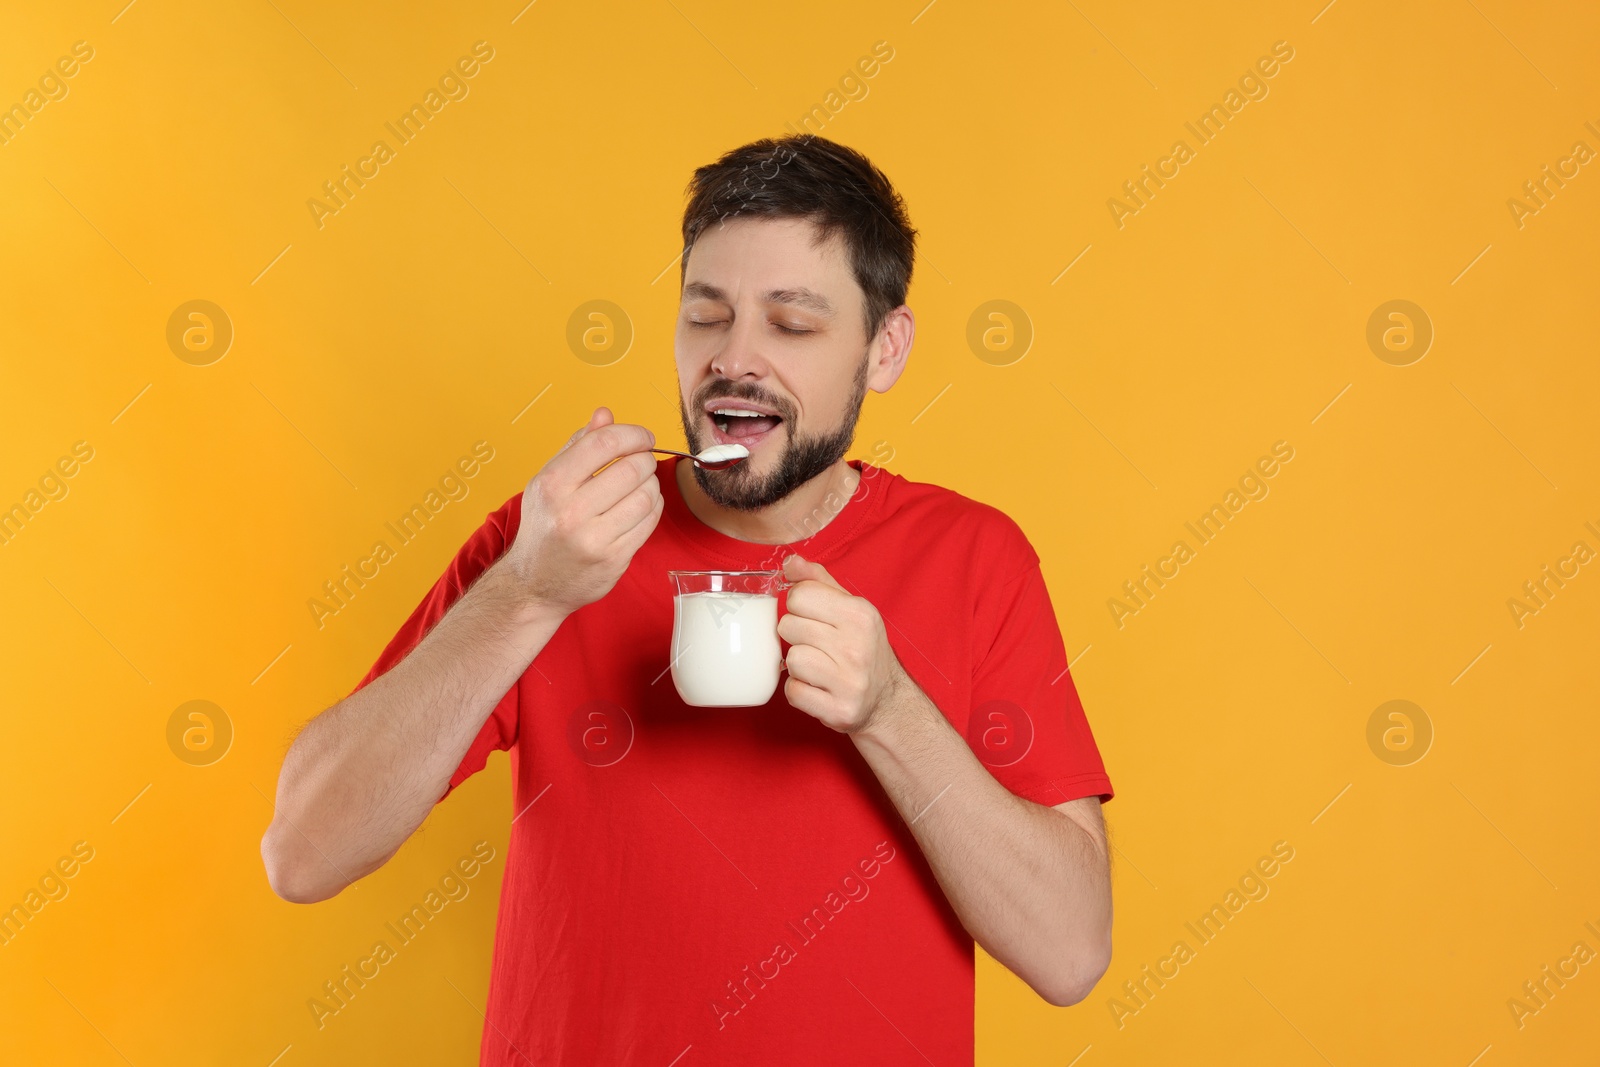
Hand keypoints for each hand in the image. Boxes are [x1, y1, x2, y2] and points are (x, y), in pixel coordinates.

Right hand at [500, 407, 662, 617]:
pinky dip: (653, 508)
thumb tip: (604, 414)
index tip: (642, 436)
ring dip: (652, 485)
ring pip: (647, 496)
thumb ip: (577, 445)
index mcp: (551, 485)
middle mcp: (570, 512)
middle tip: (641, 462)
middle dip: (644, 459)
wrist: (533, 584)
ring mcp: (594, 539)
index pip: (604, 443)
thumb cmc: (544, 527)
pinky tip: (641, 506)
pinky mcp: (614, 559)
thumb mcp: (548, 482)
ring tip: (640, 486)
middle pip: (632, 468)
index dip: (632, 434)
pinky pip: (650, 522)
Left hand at [777, 553, 909, 733]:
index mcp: (860, 614)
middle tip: (818, 645)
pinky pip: (793, 692)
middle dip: (797, 636)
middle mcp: (857, 646)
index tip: (814, 618)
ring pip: (791, 659)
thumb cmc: (863, 648)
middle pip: (788, 626)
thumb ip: (819, 581)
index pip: (799, 595)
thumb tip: (791, 561)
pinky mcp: (839, 710)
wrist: (887, 701)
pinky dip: (799, 691)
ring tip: (819, 667)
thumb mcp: (851, 608)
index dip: (799, 606)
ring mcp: (849, 681)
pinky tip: (818, 688)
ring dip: (799, 665)